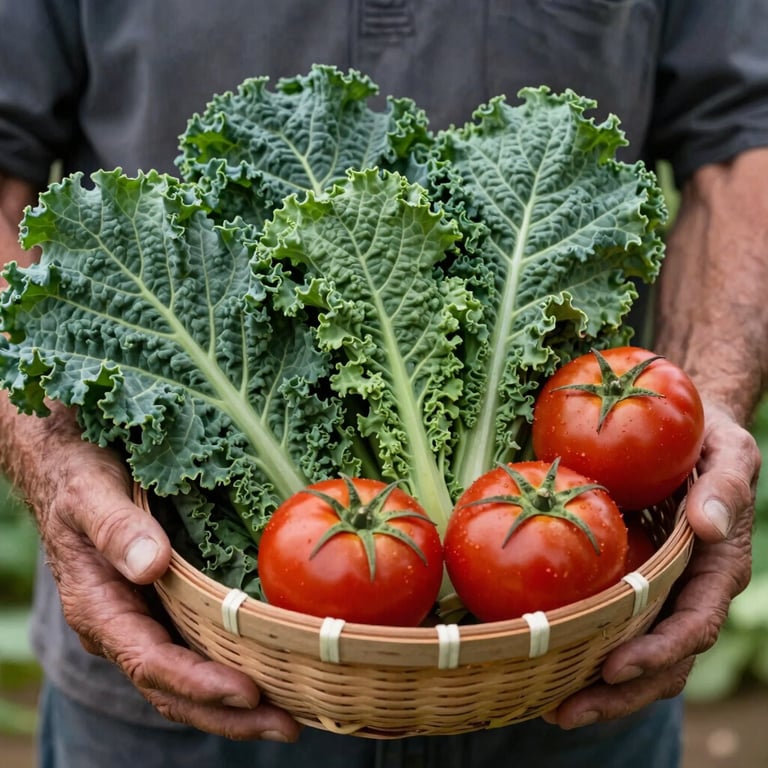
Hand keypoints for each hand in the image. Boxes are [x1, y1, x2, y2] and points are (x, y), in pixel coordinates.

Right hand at [29, 414, 300, 741]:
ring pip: (187, 680)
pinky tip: (271, 672)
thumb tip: (151, 566)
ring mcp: (145, 621)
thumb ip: (116, 529)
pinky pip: (196, 650)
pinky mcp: (165, 609)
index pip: (150, 662)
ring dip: (236, 706)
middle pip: (173, 690)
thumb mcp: (90, 495)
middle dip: (229, 715)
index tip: (247, 693)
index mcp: (99, 608)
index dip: (198, 683)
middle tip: (287, 726)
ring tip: (291, 714)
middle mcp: (122, 627)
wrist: (68, 470)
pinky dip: (231, 670)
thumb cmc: (79, 480)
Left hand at [542, 400, 758, 727]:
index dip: (659, 652)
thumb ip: (725, 485)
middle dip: (619, 693)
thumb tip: (710, 526)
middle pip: (663, 660)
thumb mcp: (727, 452)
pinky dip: (585, 650)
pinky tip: (547, 663)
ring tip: (549, 707)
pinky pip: (613, 624)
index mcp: (716, 569)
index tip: (615, 666)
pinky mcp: (632, 582)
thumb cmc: (710, 442)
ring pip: (636, 655)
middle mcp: (689, 591)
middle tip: (565, 712)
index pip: (693, 625)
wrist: (689, 432)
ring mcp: (660, 592)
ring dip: (599, 689)